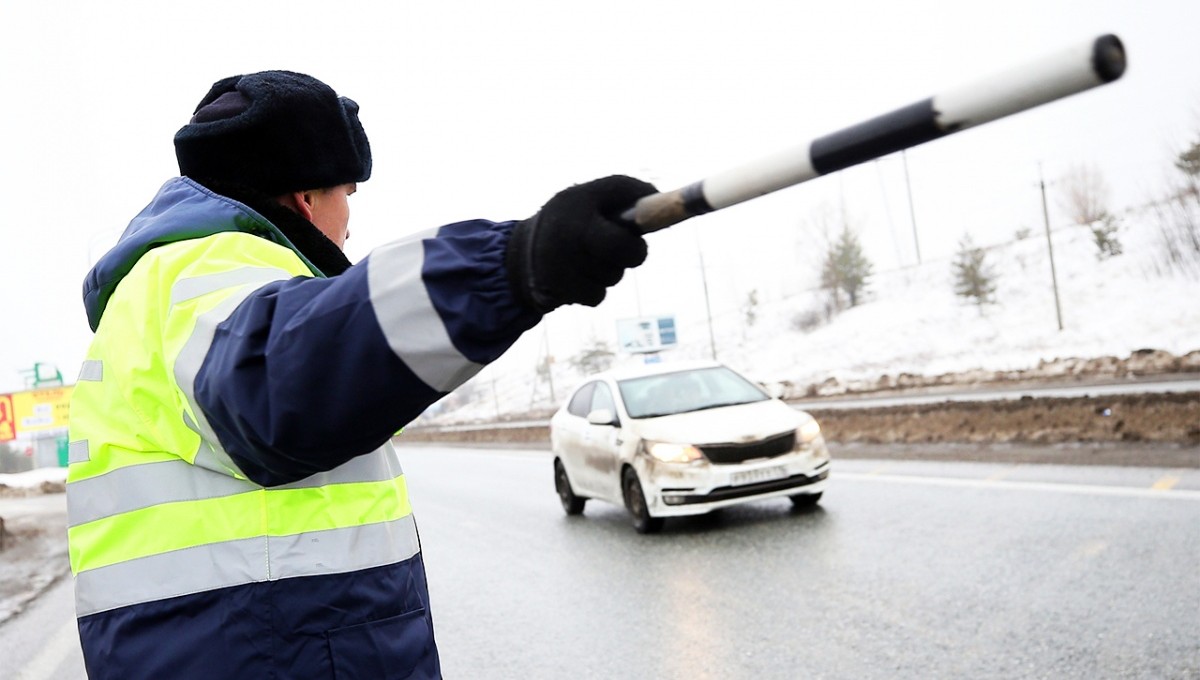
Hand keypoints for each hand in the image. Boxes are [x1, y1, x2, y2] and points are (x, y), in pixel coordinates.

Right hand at [506, 175, 656, 311]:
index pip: (622, 208)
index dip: (644, 222)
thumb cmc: (569, 221)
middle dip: (634, 253)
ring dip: (609, 270)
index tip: (645, 234)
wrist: (518, 256)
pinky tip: (576, 277)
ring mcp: (559, 263)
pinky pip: (598, 295)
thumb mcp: (589, 196)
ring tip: (587, 258)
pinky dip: (593, 289)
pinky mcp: (555, 290)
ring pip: (614, 275)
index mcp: (577, 201)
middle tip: (627, 248)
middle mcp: (566, 231)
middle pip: (627, 251)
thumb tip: (660, 199)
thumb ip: (626, 192)